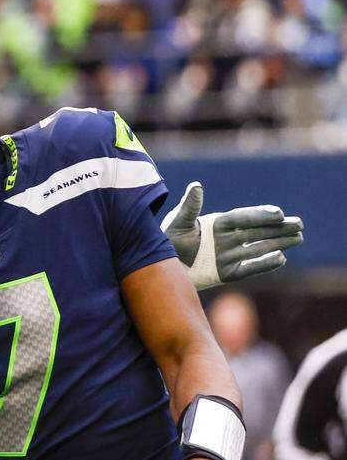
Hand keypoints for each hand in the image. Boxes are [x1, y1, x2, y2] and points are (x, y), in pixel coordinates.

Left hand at [161, 181, 302, 289]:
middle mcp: (226, 239)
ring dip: (278, 243)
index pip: (243, 218)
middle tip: (299, 223)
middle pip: (257, 232)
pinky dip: (264, 263)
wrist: (160, 266)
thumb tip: (196, 186)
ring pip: (258, 247)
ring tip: (298, 237)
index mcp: (217, 223)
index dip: (260, 215)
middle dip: (278, 228)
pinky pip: (249, 268)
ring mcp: (228, 256)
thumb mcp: (177, 222)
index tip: (278, 213)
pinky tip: (281, 257)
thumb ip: (189, 207)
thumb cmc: (166, 240)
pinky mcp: (226, 273)